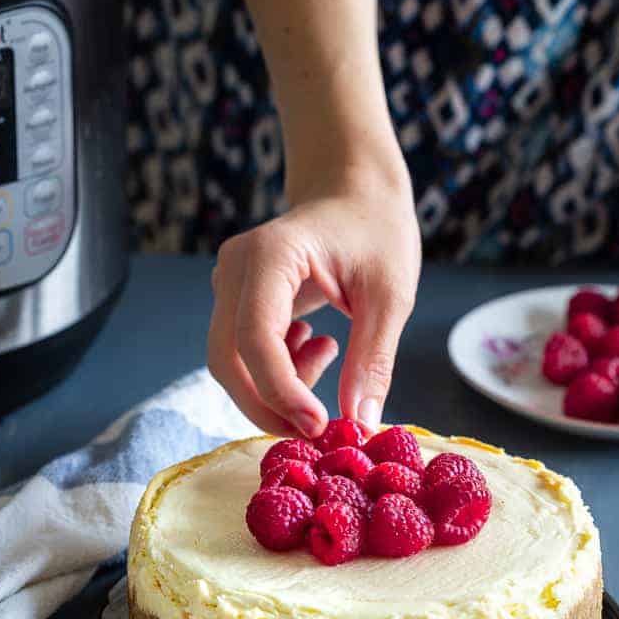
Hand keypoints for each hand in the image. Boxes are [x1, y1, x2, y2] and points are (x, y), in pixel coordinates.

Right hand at [208, 164, 420, 437]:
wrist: (356, 192)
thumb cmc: (377, 231)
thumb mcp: (390, 296)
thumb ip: (372, 360)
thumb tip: (359, 422)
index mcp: (270, 255)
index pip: (255, 339)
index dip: (281, 391)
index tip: (320, 425)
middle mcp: (235, 267)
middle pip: (228, 360)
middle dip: (269, 406)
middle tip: (319, 426)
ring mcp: (228, 282)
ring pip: (231, 363)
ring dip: (276, 387)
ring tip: (330, 355)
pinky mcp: (235, 298)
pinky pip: (241, 353)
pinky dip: (276, 371)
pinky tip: (318, 344)